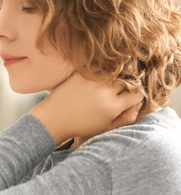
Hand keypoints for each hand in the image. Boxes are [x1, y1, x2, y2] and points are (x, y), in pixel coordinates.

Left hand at [29, 73, 143, 144]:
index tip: (134, 96)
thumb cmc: (81, 126)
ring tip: (114, 82)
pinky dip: (106, 69)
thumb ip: (127, 117)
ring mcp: (92, 81)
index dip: (139, 95)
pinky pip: (101, 67)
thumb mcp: (106, 127)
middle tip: (125, 88)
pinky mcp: (82, 74)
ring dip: (119, 75)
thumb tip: (140, 103)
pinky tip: (103, 75)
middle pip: (129, 81)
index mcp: (112, 107)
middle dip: (130, 84)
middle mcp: (104, 92)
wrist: (54, 119)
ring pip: (116, 72)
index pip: (138, 94)